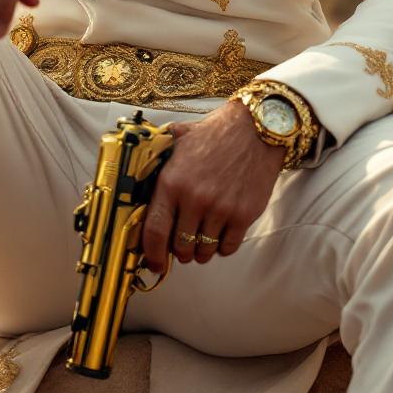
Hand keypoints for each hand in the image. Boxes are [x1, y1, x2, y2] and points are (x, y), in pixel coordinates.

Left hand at [140, 100, 284, 272]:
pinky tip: (220, 234)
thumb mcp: (178, 140)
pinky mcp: (243, 215)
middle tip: (181, 245)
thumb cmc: (215, 134)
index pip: (155, 230)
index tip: (153, 263)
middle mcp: (194, 198)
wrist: (254, 130)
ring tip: (202, 240)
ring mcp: (220, 209)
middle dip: (179, 251)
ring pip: (204, 251)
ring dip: (200, 251)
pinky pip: (228, 248)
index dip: (151, 253)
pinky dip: (222, 247)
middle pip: (180, 246)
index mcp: (172, 182)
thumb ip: (158, 158)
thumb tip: (138, 171)